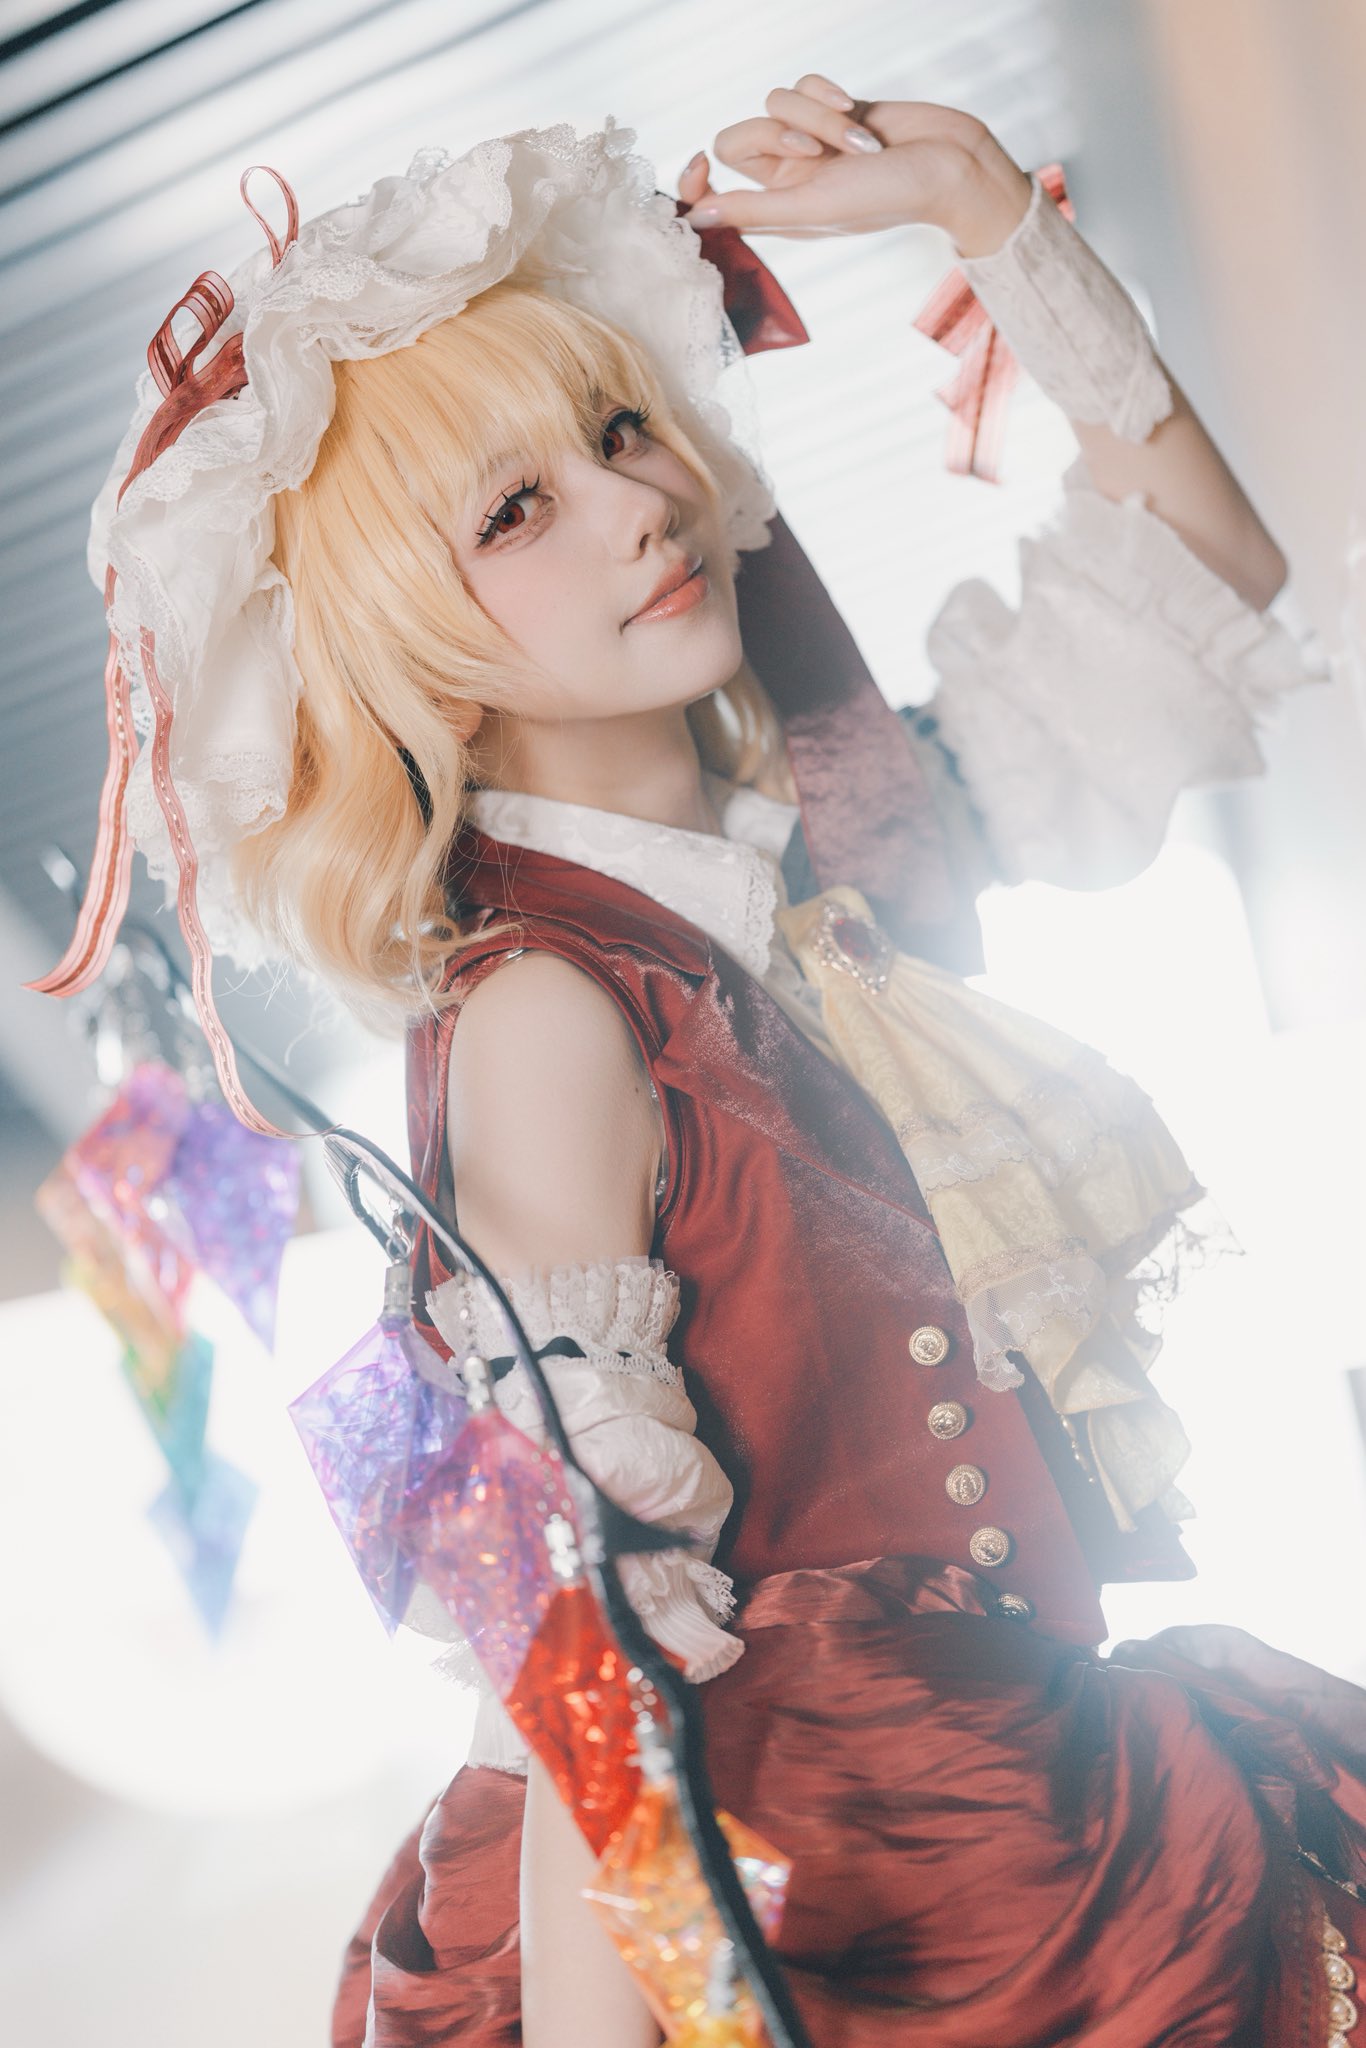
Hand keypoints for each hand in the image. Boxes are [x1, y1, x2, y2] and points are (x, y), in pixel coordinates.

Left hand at [679, 73, 1032, 255]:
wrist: (948, 166)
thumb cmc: (886, 199)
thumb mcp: (813, 207)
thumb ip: (753, 211)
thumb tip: (694, 219)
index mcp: (775, 212)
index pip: (713, 192)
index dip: (696, 181)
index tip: (698, 166)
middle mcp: (785, 177)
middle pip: (738, 136)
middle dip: (774, 134)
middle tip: (812, 152)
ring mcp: (808, 141)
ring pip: (776, 105)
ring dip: (816, 117)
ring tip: (856, 143)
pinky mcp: (830, 110)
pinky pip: (805, 85)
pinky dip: (829, 97)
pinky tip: (859, 116)